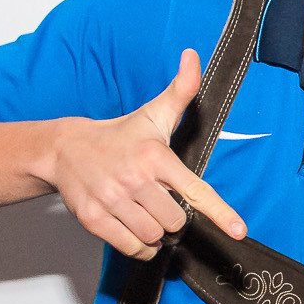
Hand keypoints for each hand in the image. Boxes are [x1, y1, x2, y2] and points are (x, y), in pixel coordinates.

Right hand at [42, 49, 248, 257]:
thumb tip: (192, 56)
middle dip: (173, 217)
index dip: (220, 212)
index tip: (239, 230)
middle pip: (175, 221)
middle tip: (160, 201)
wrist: (64, 149)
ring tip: (146, 214)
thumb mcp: (153, 114)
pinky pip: (131, 247)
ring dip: (156, 233)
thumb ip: (181, 91)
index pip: (195, 190)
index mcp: (154, 156)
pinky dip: (141, 247)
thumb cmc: (118, 135)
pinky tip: (137, 232)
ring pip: (154, 236)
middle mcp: (134, 179)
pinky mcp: (94, 219)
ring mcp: (112, 200)